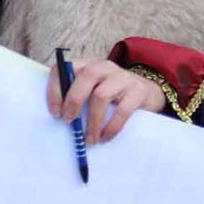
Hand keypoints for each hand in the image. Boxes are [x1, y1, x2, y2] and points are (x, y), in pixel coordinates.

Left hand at [47, 59, 165, 143]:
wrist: (147, 92)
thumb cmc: (112, 94)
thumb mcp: (93, 89)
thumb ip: (77, 95)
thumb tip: (60, 117)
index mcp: (88, 65)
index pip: (66, 68)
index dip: (56, 89)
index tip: (55, 112)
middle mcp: (105, 67)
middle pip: (86, 76)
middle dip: (74, 100)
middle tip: (68, 121)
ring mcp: (123, 77)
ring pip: (102, 95)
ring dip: (92, 121)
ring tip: (89, 139)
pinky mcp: (138, 91)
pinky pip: (122, 110)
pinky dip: (111, 127)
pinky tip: (105, 137)